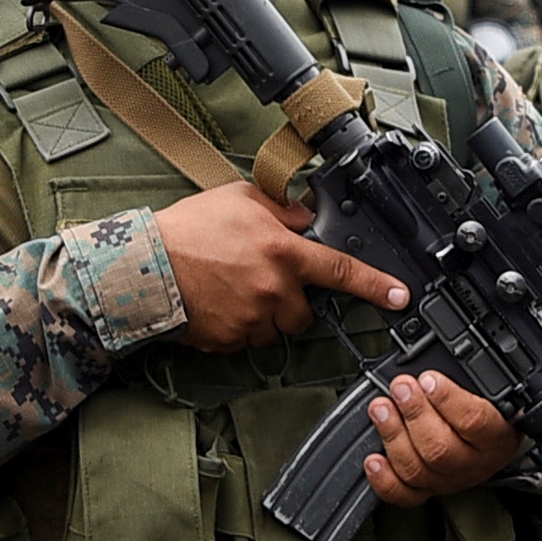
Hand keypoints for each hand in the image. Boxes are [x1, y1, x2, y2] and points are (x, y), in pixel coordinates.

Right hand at [155, 180, 404, 348]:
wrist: (142, 267)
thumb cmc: (187, 229)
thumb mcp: (241, 199)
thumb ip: (280, 209)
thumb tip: (305, 217)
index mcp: (283, 252)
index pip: (340, 270)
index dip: (375, 285)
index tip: (399, 296)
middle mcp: (274, 289)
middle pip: (305, 311)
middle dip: (291, 300)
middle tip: (260, 279)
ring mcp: (253, 320)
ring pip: (275, 328)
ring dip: (263, 314)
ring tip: (231, 289)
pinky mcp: (231, 341)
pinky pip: (245, 340)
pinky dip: (236, 326)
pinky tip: (216, 304)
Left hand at [361, 371, 517, 502]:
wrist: (494, 443)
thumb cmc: (491, 413)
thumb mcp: (489, 391)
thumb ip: (464, 379)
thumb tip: (428, 370)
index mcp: (497, 435)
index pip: (474, 421)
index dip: (446, 399)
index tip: (428, 379)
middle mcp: (475, 463)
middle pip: (440, 449)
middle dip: (413, 413)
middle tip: (400, 388)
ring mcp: (450, 480)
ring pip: (417, 470)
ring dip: (392, 435)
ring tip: (380, 408)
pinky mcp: (429, 491)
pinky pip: (405, 495)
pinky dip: (384, 479)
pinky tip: (373, 459)